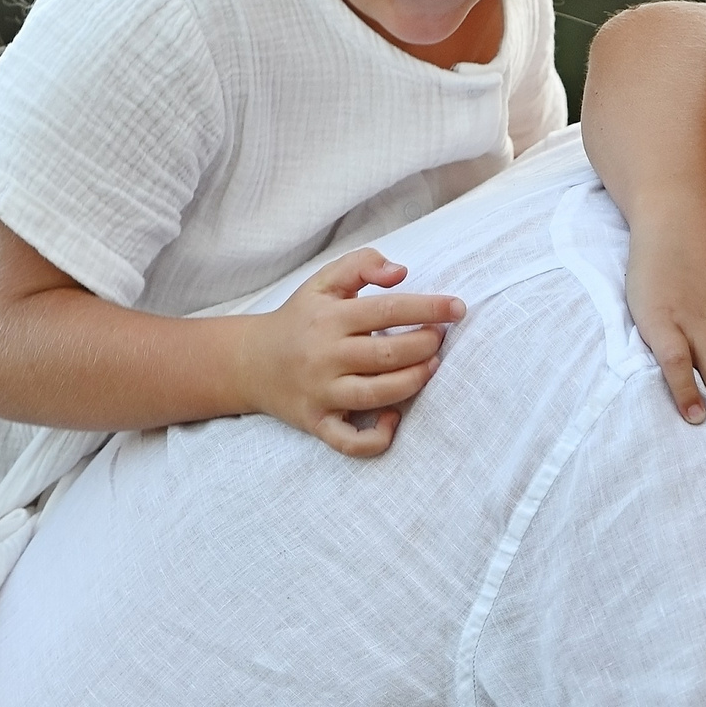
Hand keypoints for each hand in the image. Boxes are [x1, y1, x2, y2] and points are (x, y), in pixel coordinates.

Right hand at [235, 249, 461, 456]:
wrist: (248, 361)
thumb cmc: (300, 318)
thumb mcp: (324, 281)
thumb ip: (362, 264)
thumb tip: (401, 273)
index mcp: (329, 318)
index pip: (387, 310)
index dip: (428, 308)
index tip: (457, 309)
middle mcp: (324, 356)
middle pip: (387, 354)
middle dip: (425, 346)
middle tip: (439, 339)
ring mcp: (321, 393)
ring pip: (376, 395)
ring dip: (413, 383)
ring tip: (430, 367)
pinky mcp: (317, 423)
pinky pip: (351, 442)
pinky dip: (377, 437)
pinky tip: (393, 418)